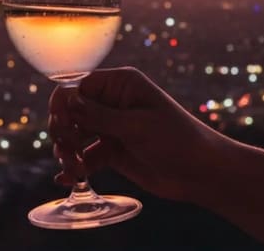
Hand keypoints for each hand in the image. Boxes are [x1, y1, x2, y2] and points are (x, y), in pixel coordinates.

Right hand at [50, 67, 227, 202]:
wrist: (203, 173)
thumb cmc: (177, 140)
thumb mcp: (136, 126)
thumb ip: (98, 116)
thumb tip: (65, 102)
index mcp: (120, 84)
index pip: (77, 86)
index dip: (63, 104)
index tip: (60, 125)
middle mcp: (112, 102)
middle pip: (71, 111)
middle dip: (64, 131)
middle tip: (66, 152)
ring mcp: (111, 127)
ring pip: (75, 135)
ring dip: (68, 152)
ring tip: (74, 170)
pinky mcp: (112, 151)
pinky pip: (86, 156)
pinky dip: (76, 166)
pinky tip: (67, 179)